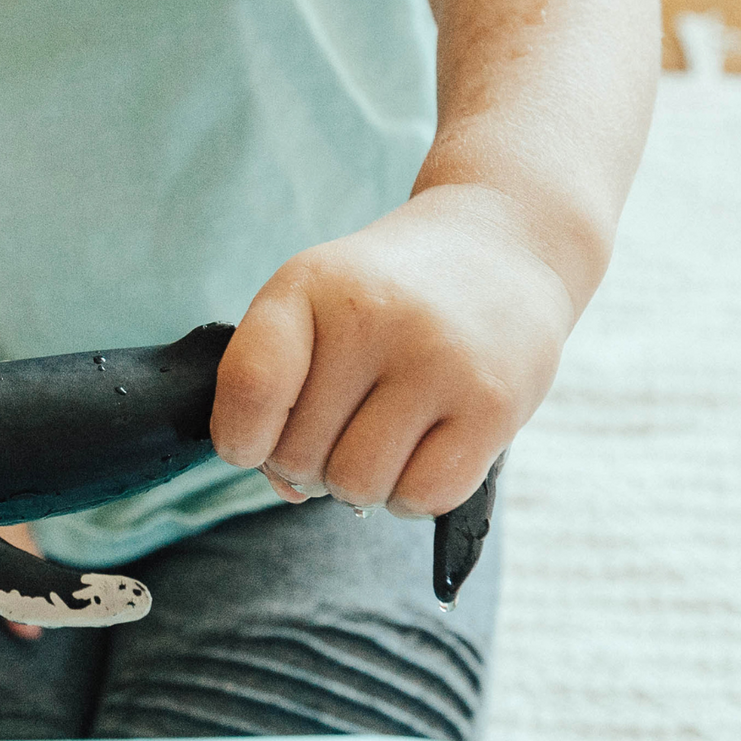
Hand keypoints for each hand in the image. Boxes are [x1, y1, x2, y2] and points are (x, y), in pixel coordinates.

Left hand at [211, 186, 575, 515]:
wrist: (500, 243)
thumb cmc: (382, 297)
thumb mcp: (311, 307)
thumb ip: (272, 395)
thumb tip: (288, 491)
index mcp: (308, 285)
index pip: (248, 388)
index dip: (240, 441)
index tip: (258, 441)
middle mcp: (373, 317)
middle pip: (298, 456)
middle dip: (310, 461)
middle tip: (346, 424)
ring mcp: (438, 360)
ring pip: (357, 485)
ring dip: (361, 484)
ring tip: (384, 436)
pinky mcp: (494, 405)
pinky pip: (421, 497)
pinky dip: (411, 495)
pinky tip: (424, 451)